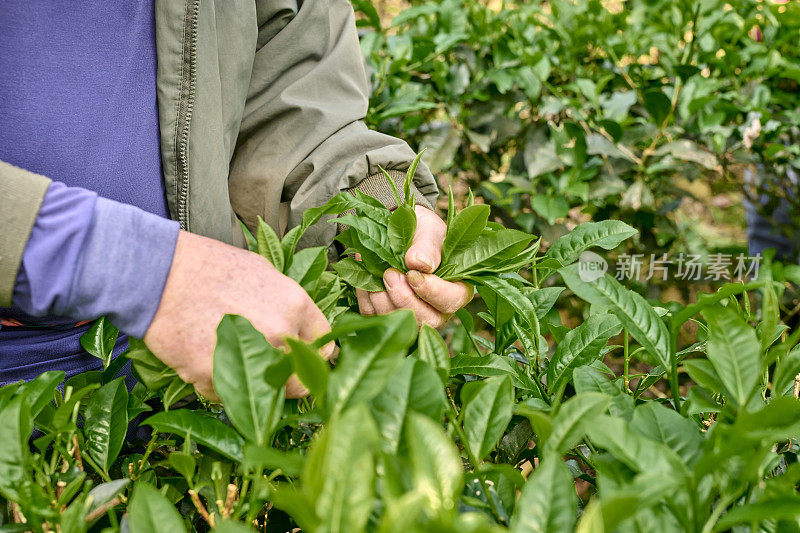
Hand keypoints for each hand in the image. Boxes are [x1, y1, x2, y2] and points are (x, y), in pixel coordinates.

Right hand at [144, 231, 332, 399]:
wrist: (159, 273)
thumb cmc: (209, 268)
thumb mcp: (264, 273)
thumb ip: (289, 307)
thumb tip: (301, 331)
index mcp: (295, 306)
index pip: (323, 350)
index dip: (312, 358)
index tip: (301, 362)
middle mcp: (278, 334)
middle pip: (299, 382)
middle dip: (284, 380)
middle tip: (261, 368)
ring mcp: (248, 357)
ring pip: (262, 395)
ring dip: (249, 385)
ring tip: (226, 355)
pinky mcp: (215, 376)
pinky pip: (225, 395)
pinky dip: (216, 383)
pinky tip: (202, 355)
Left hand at [356, 205, 472, 327]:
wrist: (395, 230)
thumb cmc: (420, 230)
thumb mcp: (428, 230)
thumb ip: (427, 246)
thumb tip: (419, 263)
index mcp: (457, 287)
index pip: (451, 300)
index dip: (431, 291)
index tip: (412, 274)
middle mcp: (438, 308)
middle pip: (426, 320)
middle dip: (403, 299)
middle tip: (390, 273)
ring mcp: (413, 316)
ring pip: (398, 322)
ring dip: (382, 298)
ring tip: (379, 271)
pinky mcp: (387, 316)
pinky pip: (374, 316)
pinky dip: (367, 297)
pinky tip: (368, 278)